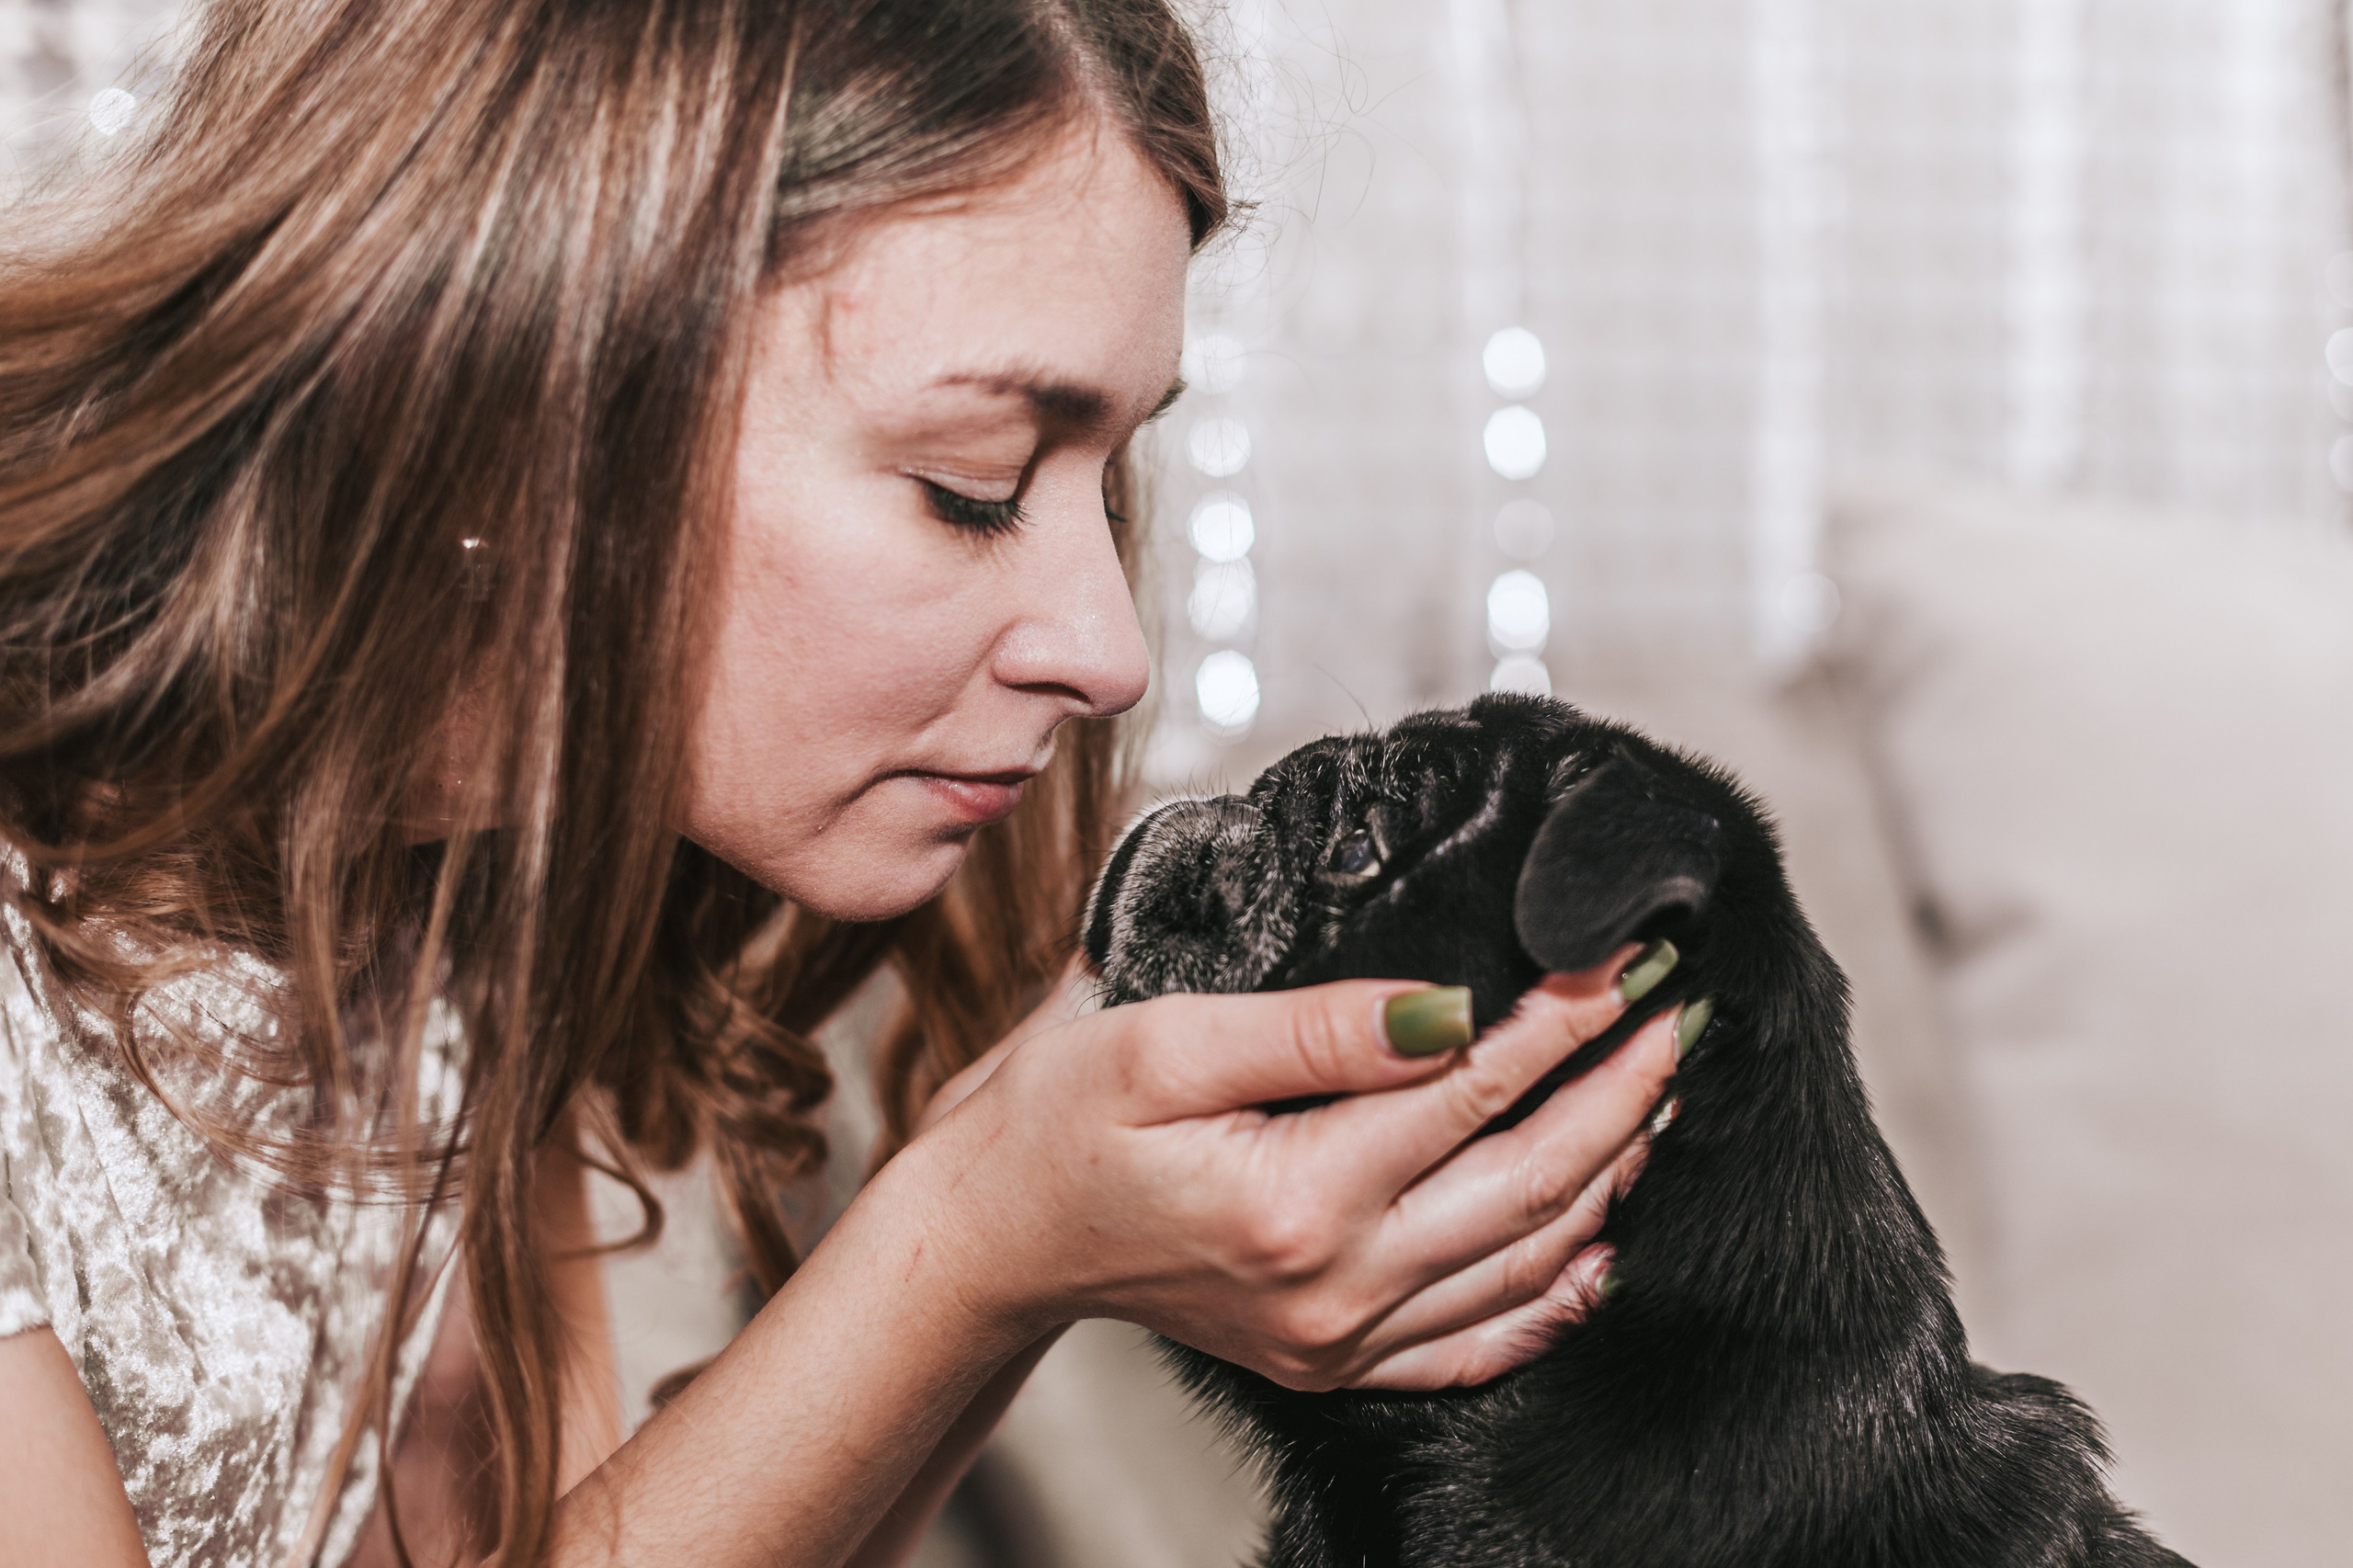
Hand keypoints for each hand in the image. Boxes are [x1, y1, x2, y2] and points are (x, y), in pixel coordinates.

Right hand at [899, 948, 1681, 1392]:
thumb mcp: (1161, 1041)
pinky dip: (1552, 1298)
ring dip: (1607, 1179)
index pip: (1474, 1090)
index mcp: (1295, 1198)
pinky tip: (1595, 1252)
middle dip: (1620, 1093)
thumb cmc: (1053, 1125)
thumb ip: (1312, 1027)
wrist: (991, 1240)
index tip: (1626, 960)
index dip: (1564, 1019)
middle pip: (1531, 1183)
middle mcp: (1334, 1287)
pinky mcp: (1332, 1362)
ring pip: (1526, 1263)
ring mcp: (1339, 1338)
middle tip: (1677, 1017)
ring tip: (1656, 1100)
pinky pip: (1476, 1347)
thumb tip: (1447, 1004)